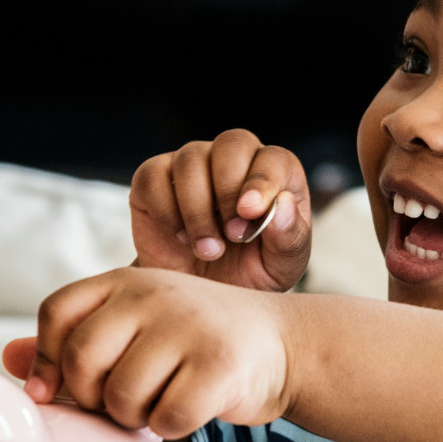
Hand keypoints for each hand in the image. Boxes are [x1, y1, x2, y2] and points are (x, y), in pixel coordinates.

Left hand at [0, 268, 293, 438]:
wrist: (287, 345)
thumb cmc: (198, 343)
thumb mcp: (139, 327)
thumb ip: (76, 342)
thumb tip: (7, 360)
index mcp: (127, 281)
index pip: (59, 313)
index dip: (50, 359)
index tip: (61, 391)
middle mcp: (155, 294)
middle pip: (83, 359)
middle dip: (92, 397)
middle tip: (120, 404)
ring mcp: (189, 327)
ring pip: (122, 396)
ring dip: (134, 418)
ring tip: (159, 404)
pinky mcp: (220, 366)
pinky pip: (166, 419)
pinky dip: (171, 429)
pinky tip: (189, 412)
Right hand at [130, 129, 310, 292]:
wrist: (200, 297)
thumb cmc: (248, 275)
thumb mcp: (280, 267)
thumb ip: (289, 238)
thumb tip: (283, 204)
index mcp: (274, 176)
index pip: (273, 159)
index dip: (263, 180)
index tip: (250, 212)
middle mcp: (233, 161)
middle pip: (232, 144)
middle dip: (230, 191)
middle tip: (233, 236)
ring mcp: (190, 166)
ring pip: (190, 159)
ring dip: (198, 210)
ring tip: (208, 250)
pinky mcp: (153, 180)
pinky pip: (152, 177)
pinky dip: (166, 211)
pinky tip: (180, 238)